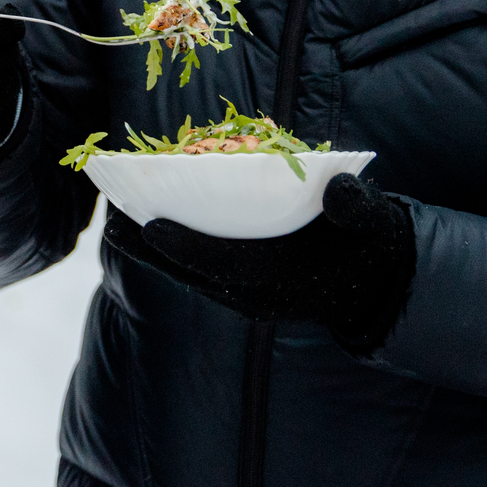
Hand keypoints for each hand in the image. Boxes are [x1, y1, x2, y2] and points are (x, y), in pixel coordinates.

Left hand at [103, 174, 415, 352]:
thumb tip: (343, 191)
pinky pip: (197, 271)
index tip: (149, 225)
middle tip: (110, 221)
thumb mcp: (374, 224)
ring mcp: (246, 296)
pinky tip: (148, 226)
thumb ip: (360, 209)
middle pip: (191, 272)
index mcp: (283, 280)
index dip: (185, 246)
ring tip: (117, 221)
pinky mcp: (241, 290)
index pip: (224, 264)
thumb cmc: (370, 245)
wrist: (376, 283)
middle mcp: (257, 294)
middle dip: (150, 249)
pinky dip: (171, 251)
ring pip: (188, 274)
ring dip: (153, 250)